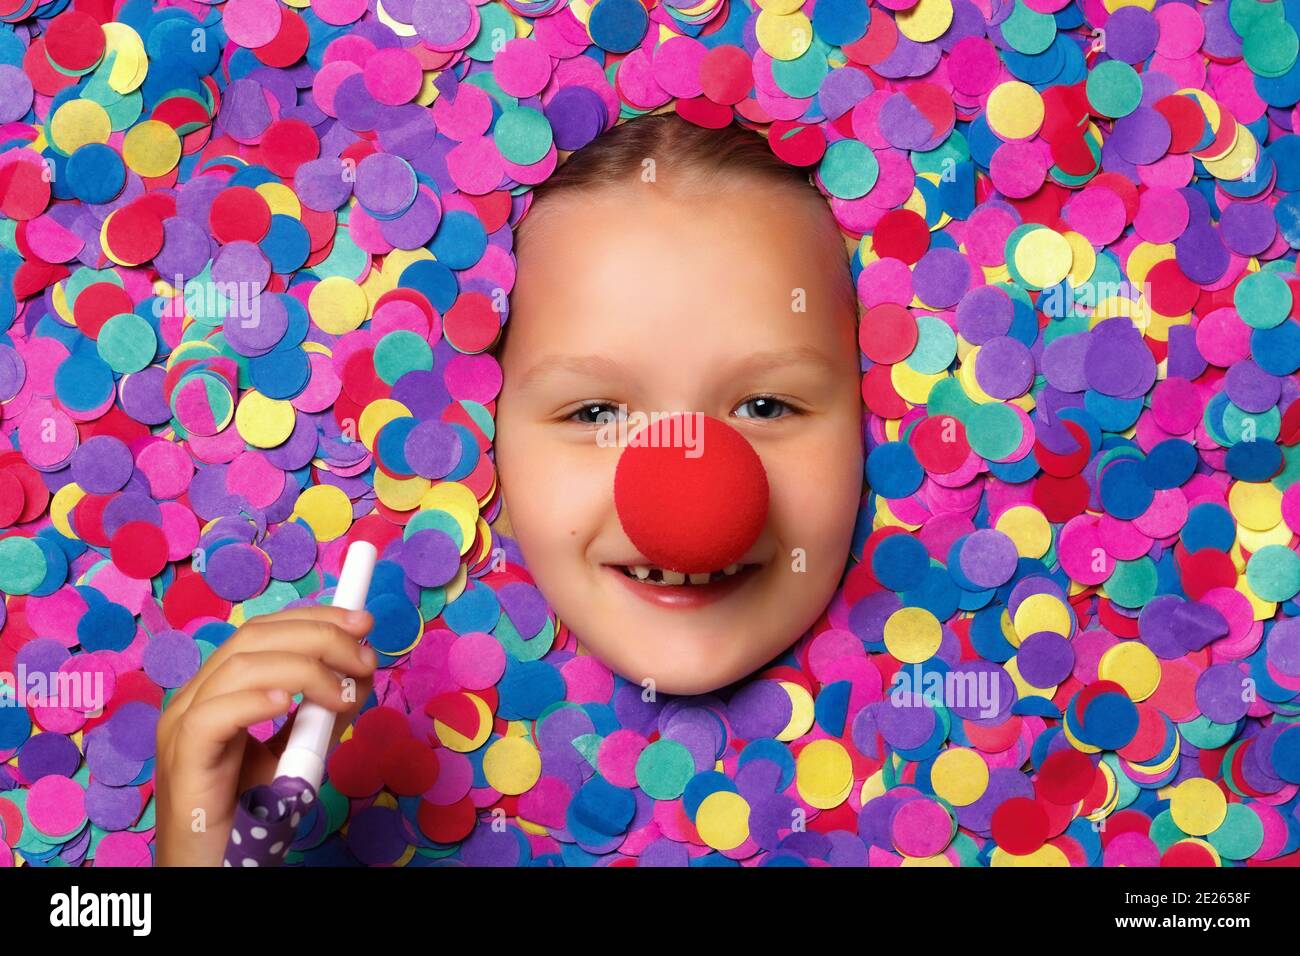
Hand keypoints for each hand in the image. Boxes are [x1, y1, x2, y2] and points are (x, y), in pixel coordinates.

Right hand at [154, 605, 375, 865]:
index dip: (313, 618)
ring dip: (305, 669)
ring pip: (240, 667)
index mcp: (217, 690)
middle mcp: (193, 699)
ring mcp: (181, 727)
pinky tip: (286, 705)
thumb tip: (361, 671)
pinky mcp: (183, 760)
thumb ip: (322, 712)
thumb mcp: (296, 750)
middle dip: (319, 635)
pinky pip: (212, 717)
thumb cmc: (250, 815)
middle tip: (364, 654)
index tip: (361, 621)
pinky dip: (254, 702)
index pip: (262, 631)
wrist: (214, 869)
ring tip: (343, 693)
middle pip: (253, 638)